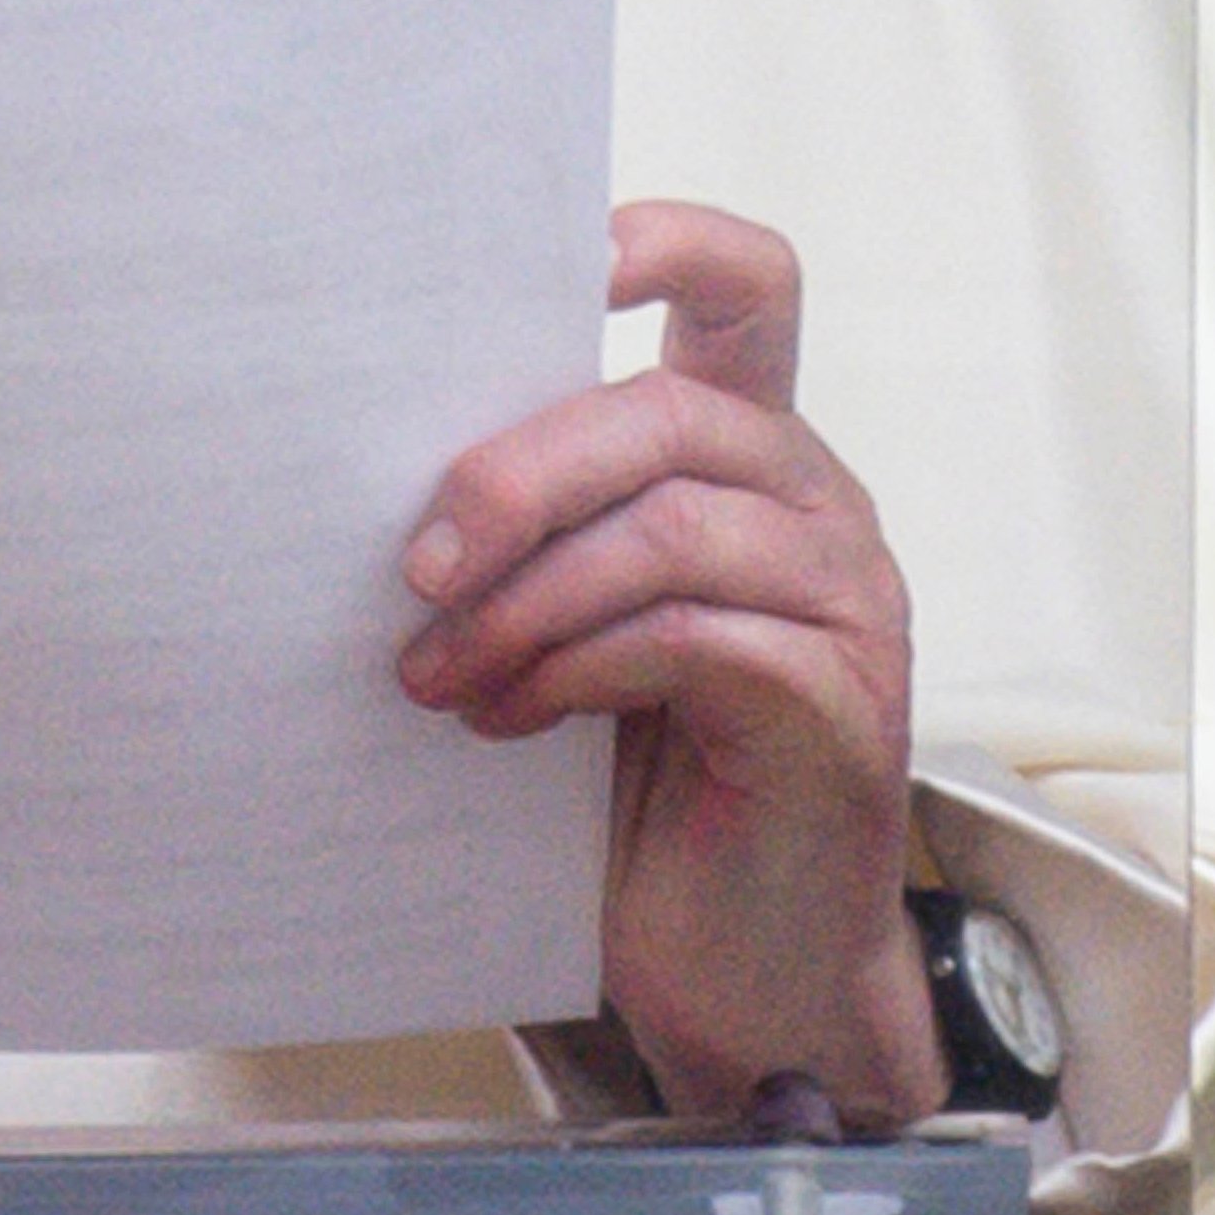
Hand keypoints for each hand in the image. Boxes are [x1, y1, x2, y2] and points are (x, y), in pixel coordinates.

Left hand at [396, 200, 942, 1129]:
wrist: (744, 975)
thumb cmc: (640, 787)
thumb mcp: (574, 619)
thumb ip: (537, 527)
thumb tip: (366, 458)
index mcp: (752, 450)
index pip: (746, 284)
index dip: (664, 240)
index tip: (561, 259)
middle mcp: (817, 501)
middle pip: (668, 413)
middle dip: (516, 476)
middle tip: (414, 566)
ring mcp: (848, 601)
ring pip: (670, 528)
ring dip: (526, 596)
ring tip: (438, 671)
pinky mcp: (840, 704)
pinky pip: (689, 638)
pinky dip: (572, 667)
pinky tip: (507, 717)